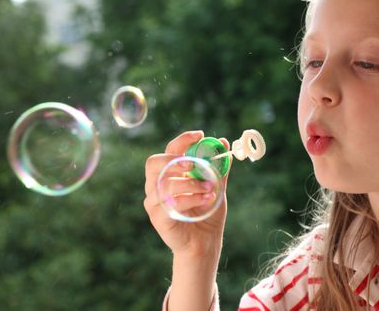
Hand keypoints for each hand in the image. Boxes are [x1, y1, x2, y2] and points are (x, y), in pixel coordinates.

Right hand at [144, 130, 229, 258]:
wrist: (205, 242)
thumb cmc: (207, 213)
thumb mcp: (216, 186)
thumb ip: (218, 167)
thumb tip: (224, 142)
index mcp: (169, 174)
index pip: (169, 150)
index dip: (182, 140)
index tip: (200, 135)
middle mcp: (156, 185)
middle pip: (154, 163)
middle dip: (175, 160)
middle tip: (194, 163)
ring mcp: (154, 202)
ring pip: (165, 183)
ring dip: (191, 183)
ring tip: (210, 188)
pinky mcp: (157, 218)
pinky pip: (170, 203)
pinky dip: (191, 199)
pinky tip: (206, 201)